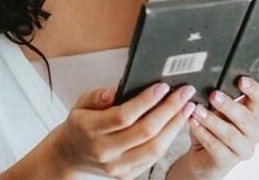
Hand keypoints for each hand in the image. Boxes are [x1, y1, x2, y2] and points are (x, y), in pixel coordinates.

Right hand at [52, 83, 197, 178]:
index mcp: (90, 130)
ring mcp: (117, 166)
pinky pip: (153, 158)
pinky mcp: (127, 175)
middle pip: (144, 131)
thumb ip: (97, 95)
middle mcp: (104, 151)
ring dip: (174, 126)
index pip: (123, 116)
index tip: (162, 87)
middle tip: (184, 93)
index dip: (145, 101)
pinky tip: (176, 124)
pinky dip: (168, 140)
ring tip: (186, 108)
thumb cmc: (80, 125)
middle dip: (169, 110)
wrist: (71, 155)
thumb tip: (114, 91)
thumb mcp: (81, 103)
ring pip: (154, 148)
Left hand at [177, 79, 258, 178]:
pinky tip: (193, 124)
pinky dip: (203, 133)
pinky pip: (216, 146)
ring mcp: (243, 148)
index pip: (258, 97)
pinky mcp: (228, 162)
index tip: (240, 80)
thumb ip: (215, 98)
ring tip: (197, 110)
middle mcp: (252, 131)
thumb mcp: (214, 109)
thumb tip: (204, 83)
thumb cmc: (210, 128)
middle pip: (246, 117)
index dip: (252, 88)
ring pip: (230, 134)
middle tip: (213, 95)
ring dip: (212, 121)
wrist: (201, 156)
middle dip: (229, 105)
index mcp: (252, 113)